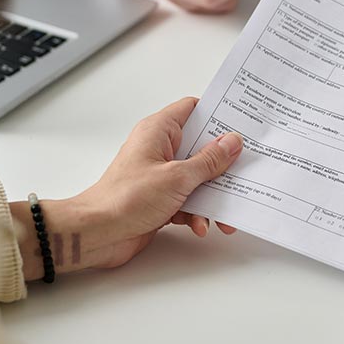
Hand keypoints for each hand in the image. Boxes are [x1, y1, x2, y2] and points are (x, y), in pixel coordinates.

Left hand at [12, 97, 243, 279]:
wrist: (97, 234)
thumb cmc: (125, 199)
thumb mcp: (177, 177)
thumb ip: (209, 160)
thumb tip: (232, 142)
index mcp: (159, 132)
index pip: (192, 109)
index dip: (218, 113)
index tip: (242, 122)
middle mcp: (160, 150)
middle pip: (202, 147)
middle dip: (224, 163)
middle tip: (246, 168)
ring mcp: (160, 175)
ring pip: (199, 178)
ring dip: (213, 196)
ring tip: (225, 214)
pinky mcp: (161, 198)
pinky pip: (189, 200)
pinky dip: (198, 213)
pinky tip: (201, 226)